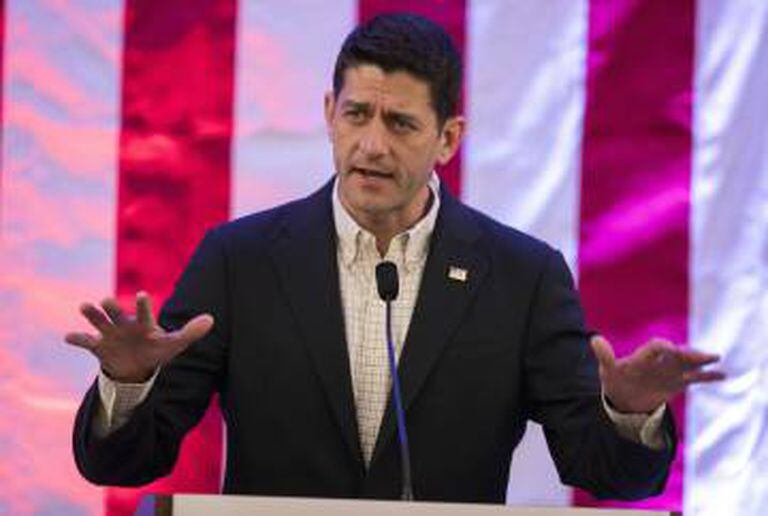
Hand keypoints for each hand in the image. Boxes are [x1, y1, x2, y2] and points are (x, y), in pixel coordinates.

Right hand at [65, 292, 213, 382]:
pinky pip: (85, 341)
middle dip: (112, 307)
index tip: (140, 294)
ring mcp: (110, 334)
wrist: (135, 367)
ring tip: (85, 306)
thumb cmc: (157, 350)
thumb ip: (191, 332)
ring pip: (100, 322)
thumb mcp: (174, 344)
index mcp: (144, 323)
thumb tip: (211, 319)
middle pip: (117, 313)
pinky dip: (76, 338)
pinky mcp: (98, 346)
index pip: (145, 312)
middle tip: (106, 299)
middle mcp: (125, 324)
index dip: (142, 305)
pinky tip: (67, 336)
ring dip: (92, 315)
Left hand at [590, 335, 724, 413]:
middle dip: (688, 353)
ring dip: (701, 361)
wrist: (625, 398)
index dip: (662, 347)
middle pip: (677, 354)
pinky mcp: (678, 382)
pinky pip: (695, 378)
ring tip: (715, 358)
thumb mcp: (609, 370)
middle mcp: (660, 362)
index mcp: (643, 357)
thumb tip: (594, 339)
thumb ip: (605, 356)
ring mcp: (670, 372)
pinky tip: (722, 375)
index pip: (655, 348)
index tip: (670, 349)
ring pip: (688, 364)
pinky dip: (708, 376)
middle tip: (701, 355)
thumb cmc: (616, 381)